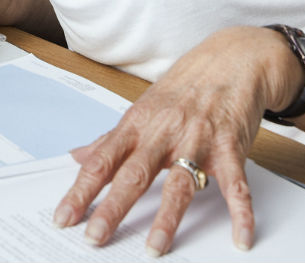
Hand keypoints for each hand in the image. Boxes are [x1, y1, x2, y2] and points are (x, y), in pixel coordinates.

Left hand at [52, 26, 299, 255]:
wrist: (231, 60)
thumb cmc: (184, 88)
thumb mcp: (142, 109)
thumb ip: (110, 139)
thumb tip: (77, 157)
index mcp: (137, 125)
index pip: (101, 162)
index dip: (81, 191)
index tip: (64, 217)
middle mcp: (163, 133)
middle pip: (133, 174)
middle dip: (112, 208)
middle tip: (94, 237)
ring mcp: (197, 140)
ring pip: (179, 183)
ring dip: (167, 218)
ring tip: (154, 248)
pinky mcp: (230, 147)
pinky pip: (236, 184)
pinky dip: (241, 212)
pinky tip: (241, 237)